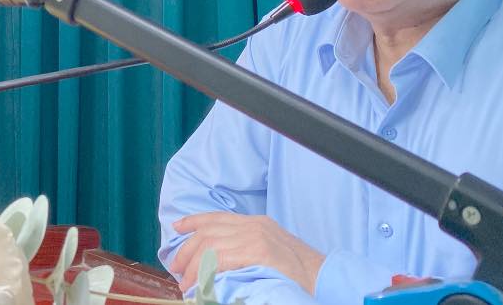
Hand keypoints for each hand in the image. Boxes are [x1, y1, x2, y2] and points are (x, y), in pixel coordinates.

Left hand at [171, 212, 324, 294]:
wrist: (325, 277)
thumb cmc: (299, 271)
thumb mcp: (271, 248)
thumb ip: (247, 245)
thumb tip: (217, 257)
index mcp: (257, 223)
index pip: (217, 217)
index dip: (194, 221)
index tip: (177, 228)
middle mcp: (254, 226)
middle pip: (208, 233)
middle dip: (187, 250)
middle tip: (177, 268)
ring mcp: (256, 238)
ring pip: (210, 247)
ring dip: (193, 267)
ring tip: (186, 284)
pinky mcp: (258, 253)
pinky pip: (221, 259)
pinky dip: (205, 272)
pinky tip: (199, 284)